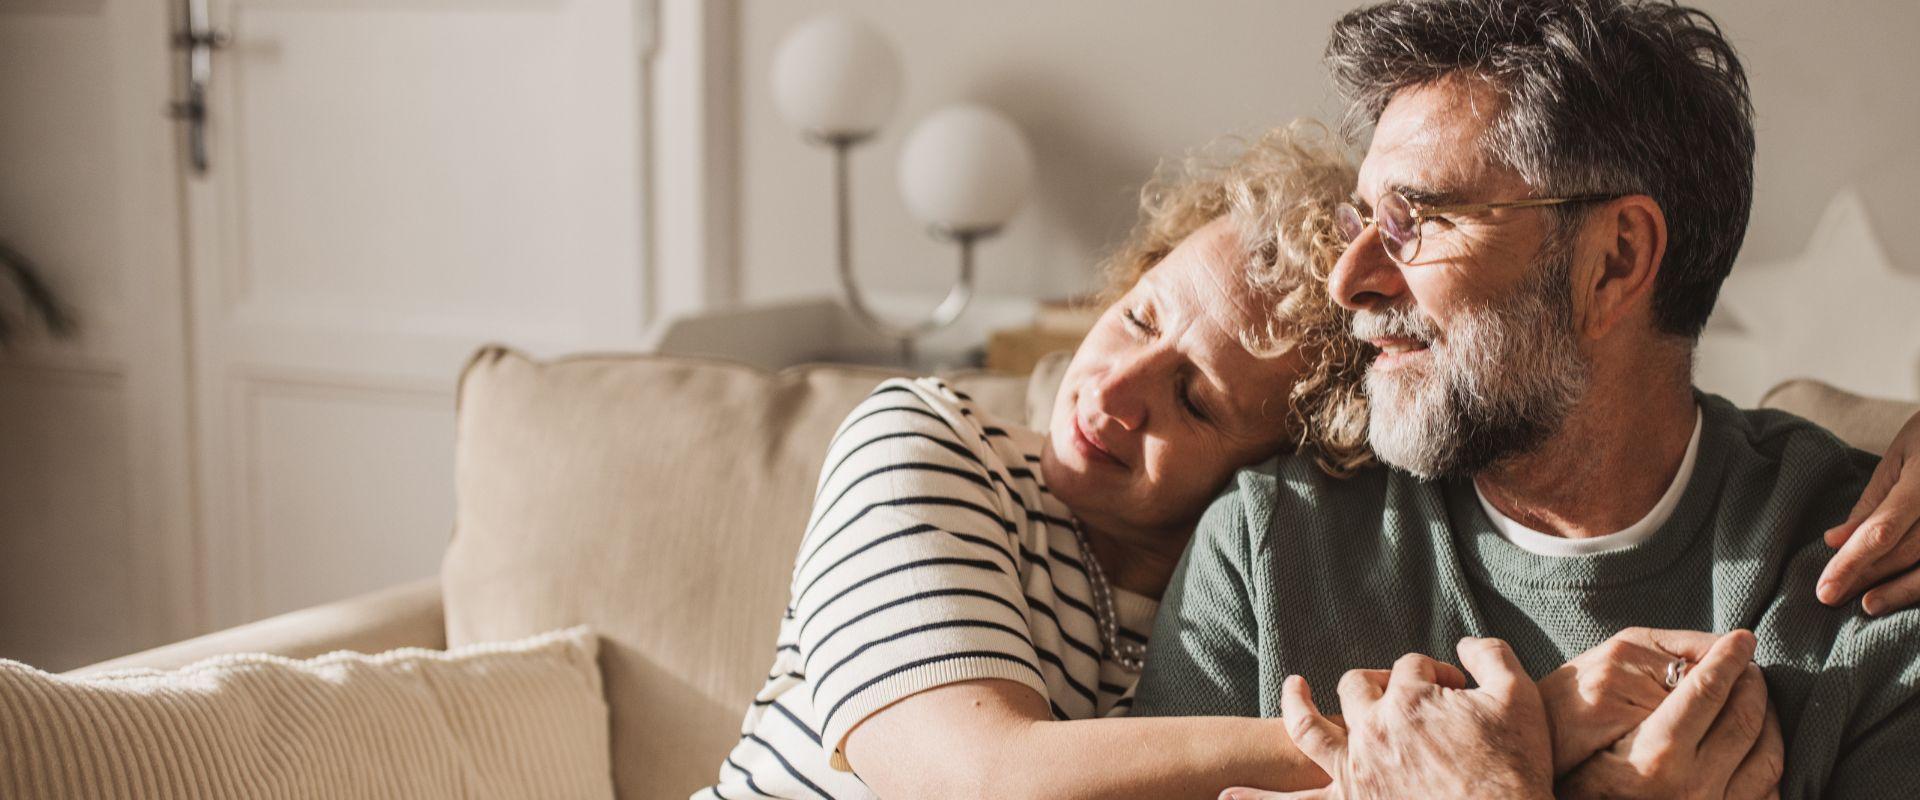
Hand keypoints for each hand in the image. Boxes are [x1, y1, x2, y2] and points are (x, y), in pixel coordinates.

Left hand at [1221, 638, 1553, 799]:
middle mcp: (1373, 728)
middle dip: (1380, 684)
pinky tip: (1228, 795)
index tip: (1460, 692)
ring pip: (1311, 726)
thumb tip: (1465, 643)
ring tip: (1292, 690)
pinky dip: (1260, 799)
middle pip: (1358, 687)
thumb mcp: (1519, 699)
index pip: (1414, 668)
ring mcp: (1355, 768)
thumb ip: (1491, 656)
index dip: (1438, 676)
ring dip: (1296, 706)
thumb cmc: (1515, 769)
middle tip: (1407, 701)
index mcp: (1411, 697)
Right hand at [1559, 630, 1783, 799]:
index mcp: (1658, 756)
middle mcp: (1693, 788)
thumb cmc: (1578, 766)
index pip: (1708, 691)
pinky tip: (1757, 744)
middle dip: (1752, 683)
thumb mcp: (1597, 721)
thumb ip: (1643, 680)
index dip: (1729, 657)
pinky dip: (1769, 761)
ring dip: (1769, 718)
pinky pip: (1768, 792)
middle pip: (1745, 719)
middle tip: (1748, 664)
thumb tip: (1705, 653)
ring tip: (1756, 699)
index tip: (1742, 638)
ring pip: (1767, 755)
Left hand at [1819, 408, 1919, 614]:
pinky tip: (1904, 592)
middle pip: (1906, 553)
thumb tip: (1835, 541)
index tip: (1825, 589)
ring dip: (1900, 590)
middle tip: (1832, 597)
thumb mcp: (1899, 457)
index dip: (1852, 563)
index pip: (1882, 531)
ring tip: (1869, 605)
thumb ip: (1872, 502)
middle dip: (1867, 578)